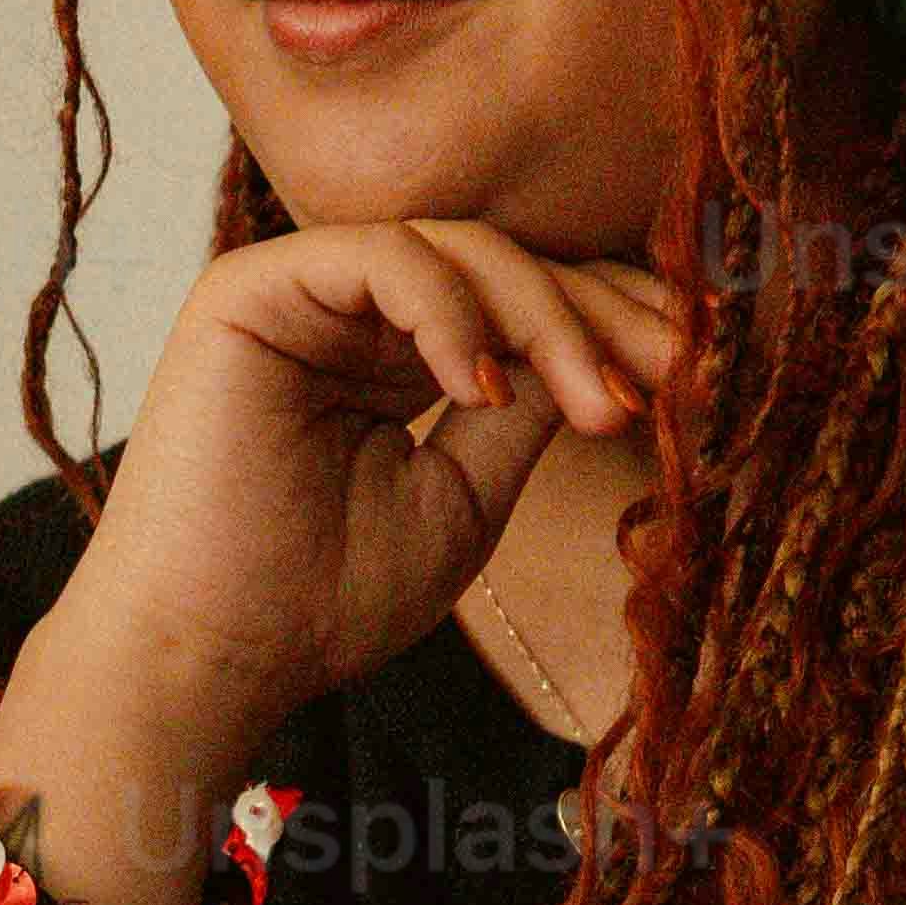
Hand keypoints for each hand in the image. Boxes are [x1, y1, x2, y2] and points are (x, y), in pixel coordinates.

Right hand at [0, 217, 678, 904]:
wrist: (211, 658)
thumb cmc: (322, 601)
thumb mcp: (466, 496)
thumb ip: (527, 409)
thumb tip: (611, 348)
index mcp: (393, 356)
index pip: (517, 300)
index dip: (608, 321)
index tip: (694, 369)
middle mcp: (346, 312)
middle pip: (502, 261)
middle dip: (600, 311)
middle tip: (673, 367)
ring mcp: (299, 292)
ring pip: (456, 247)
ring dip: (545, 315)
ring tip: (597, 401)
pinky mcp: (252, 288)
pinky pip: (383, 255)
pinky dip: (450, 311)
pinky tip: (486, 389)